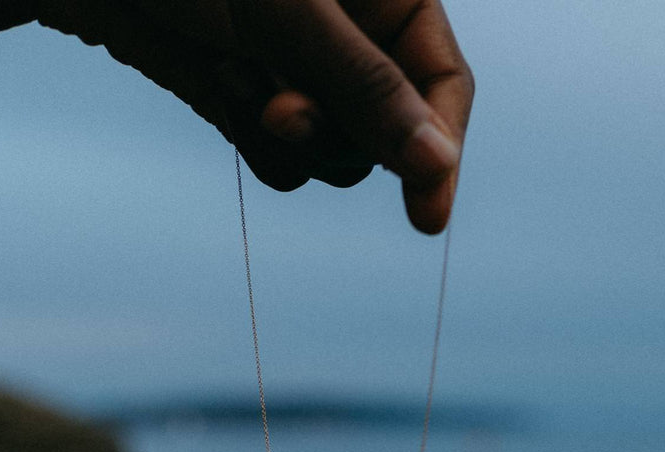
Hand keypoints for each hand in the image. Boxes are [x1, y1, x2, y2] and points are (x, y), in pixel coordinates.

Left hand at [37, 0, 472, 232]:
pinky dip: (257, 149)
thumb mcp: (290, 10)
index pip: (442, 83)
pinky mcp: (251, 103)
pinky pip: (283, 166)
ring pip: (334, 159)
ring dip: (293, 143)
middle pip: (388, 134)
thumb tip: (433, 164)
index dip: (440, 149)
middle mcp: (351, 35)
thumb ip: (365, 86)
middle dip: (338, 135)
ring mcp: (300, 74)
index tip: (426, 219)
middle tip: (281, 113)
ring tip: (241, 82)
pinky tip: (221, 87)